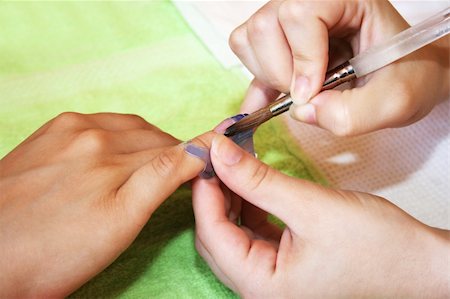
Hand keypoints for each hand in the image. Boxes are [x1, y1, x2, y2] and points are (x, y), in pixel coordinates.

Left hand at [0, 112, 212, 296]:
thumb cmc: (55, 255)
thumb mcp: (121, 223)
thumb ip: (162, 178)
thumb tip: (197, 151)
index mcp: (110, 153)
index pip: (170, 148)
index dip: (193, 156)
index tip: (208, 162)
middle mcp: (88, 132)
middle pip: (149, 136)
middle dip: (169, 153)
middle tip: (180, 174)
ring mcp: (64, 130)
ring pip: (124, 128)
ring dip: (144, 143)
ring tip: (149, 166)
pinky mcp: (47, 134)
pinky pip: (95, 125)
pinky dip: (115, 137)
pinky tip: (115, 155)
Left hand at [192, 134, 449, 296]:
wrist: (419, 263)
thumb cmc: (376, 245)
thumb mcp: (310, 206)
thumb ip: (257, 179)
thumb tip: (217, 151)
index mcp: (261, 286)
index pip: (212, 233)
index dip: (204, 189)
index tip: (206, 152)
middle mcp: (259, 288)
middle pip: (217, 235)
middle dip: (215, 192)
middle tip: (219, 155)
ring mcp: (271, 278)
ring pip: (233, 233)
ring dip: (231, 197)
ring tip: (235, 163)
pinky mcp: (284, 264)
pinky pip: (252, 233)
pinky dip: (249, 206)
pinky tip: (253, 183)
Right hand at [230, 0, 448, 134]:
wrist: (403, 77)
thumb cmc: (406, 78)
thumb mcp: (394, 101)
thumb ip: (353, 112)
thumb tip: (302, 111)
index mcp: (345, 0)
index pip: (300, 13)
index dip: (302, 58)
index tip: (313, 94)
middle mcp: (312, 3)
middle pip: (264, 26)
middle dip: (280, 71)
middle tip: (309, 94)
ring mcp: (290, 22)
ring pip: (248, 39)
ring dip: (268, 76)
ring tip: (298, 92)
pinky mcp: (280, 45)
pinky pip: (248, 58)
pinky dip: (256, 86)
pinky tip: (268, 105)